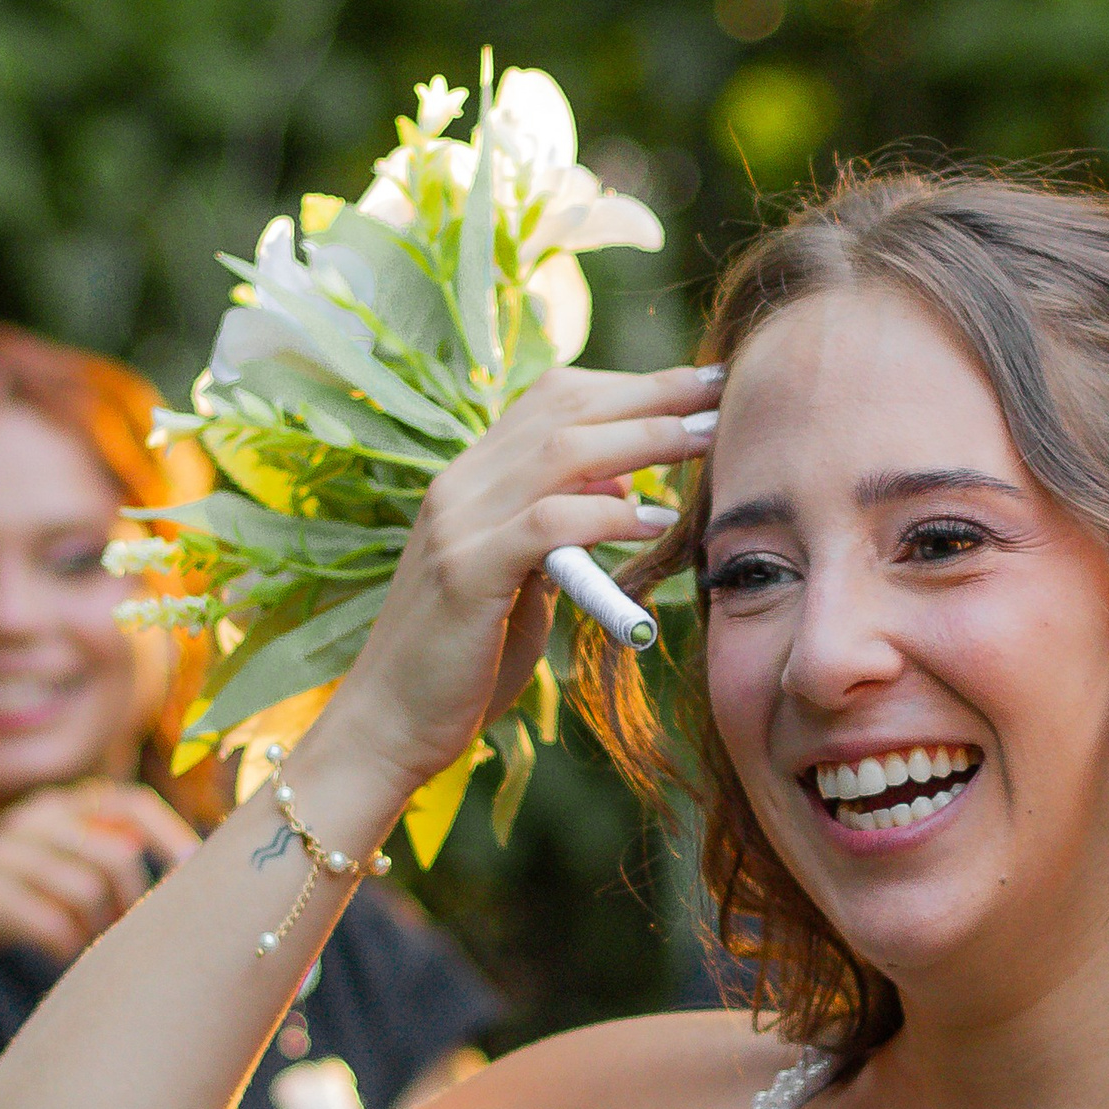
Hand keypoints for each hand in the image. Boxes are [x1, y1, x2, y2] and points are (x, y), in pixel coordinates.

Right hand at [0, 782, 200, 997]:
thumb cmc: (6, 909)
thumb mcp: (51, 872)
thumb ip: (100, 858)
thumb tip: (181, 872)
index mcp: (56, 807)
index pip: (131, 802)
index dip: (170, 833)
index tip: (196, 870)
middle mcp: (30, 820)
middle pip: (118, 857)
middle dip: (132, 905)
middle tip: (123, 937)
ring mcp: (0, 852)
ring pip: (87, 891)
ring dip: (96, 932)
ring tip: (84, 947)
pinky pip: (50, 922)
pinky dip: (64, 947)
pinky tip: (58, 954)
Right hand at [321, 362, 721, 798]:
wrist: (387, 724)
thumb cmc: (467, 660)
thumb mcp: (525, 578)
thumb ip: (564, 527)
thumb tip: (625, 484)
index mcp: (473, 478)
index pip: (553, 398)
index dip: (630, 384)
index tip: (699, 383)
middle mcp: (460, 485)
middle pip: (565, 408)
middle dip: (651, 394)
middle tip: (720, 389)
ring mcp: (458, 524)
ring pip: (562, 452)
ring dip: (644, 440)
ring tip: (707, 440)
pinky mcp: (465, 572)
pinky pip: (549, 523)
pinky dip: (608, 515)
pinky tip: (656, 520)